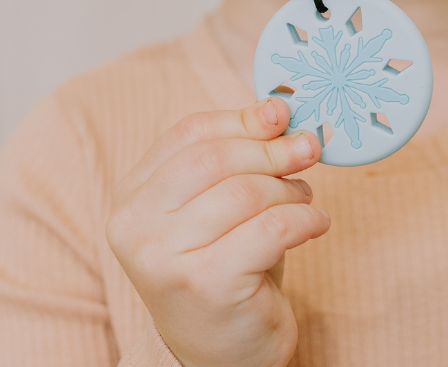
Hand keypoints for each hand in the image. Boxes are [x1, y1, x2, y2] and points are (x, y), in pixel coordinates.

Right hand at [106, 99, 328, 366]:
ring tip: (304, 198)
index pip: (189, 133)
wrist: (222, 355)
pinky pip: (270, 229)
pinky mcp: (206, 284)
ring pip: (245, 193)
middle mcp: (136, 226)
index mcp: (132, 196)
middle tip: (307, 150)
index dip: (241, 119)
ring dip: (288, 189)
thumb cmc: (225, 265)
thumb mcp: (223, 202)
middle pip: (216, 158)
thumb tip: (277, 106)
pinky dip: (304, 219)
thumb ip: (239, 152)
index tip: (281, 115)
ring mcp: (165, 258)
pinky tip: (314, 224)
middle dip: (271, 150)